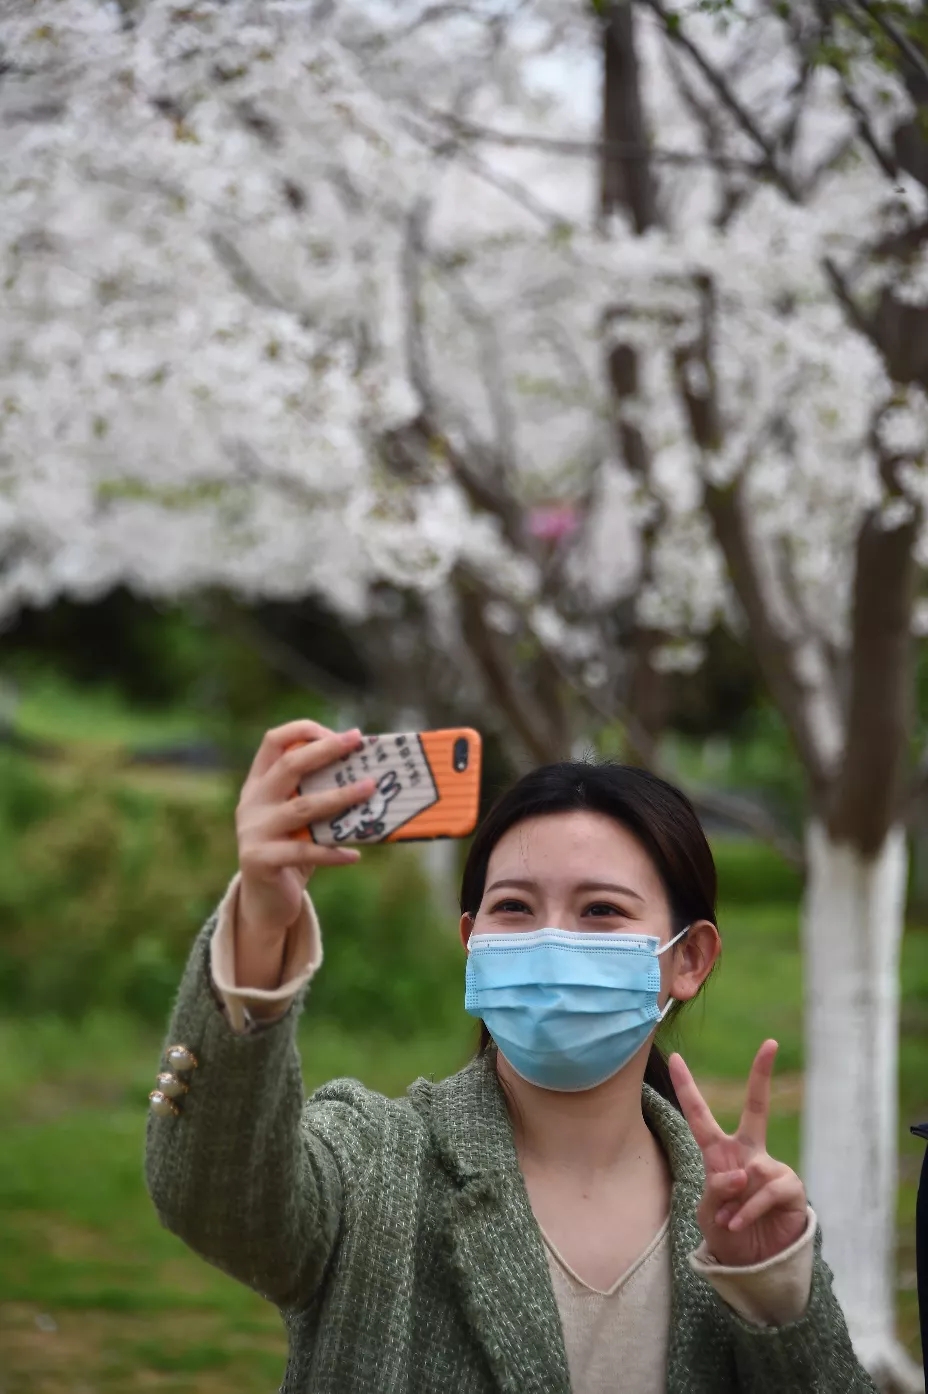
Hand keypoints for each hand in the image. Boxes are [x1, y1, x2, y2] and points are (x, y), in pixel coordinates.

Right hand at [236, 719, 374, 940]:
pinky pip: (304, 852)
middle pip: (289, 765)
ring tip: (370, 789)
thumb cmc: (291, 849)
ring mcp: (253, 830)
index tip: (342, 734)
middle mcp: (252, 802)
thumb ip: (316, 794)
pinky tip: (355, 855)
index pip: (274, 741)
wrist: (264, 900)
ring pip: (303, 807)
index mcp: (258, 783)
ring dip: (340, 796)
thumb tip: (368, 775)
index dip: (305, 730)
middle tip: (357, 742)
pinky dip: (333, 853)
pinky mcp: (260, 859)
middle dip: (326, 750)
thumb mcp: (298, 818)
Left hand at [668, 1040, 807, 1265]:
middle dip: (762, 1075)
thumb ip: (716, 1188)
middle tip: (770, 1045)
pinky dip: (748, 1210)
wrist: (755, 1266)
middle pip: (756, 1108)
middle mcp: (748, 1154)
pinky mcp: (791, 1188)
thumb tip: (742, 1172)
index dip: (686, 1087)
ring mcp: (771, 1168)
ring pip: (751, 1170)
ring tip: (729, 1221)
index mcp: (720, 1153)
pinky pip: (766, 1191)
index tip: (676, 1057)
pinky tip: (739, 1224)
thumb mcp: (707, 1210)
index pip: (700, 1115)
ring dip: (734, 1201)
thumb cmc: (726, 1232)